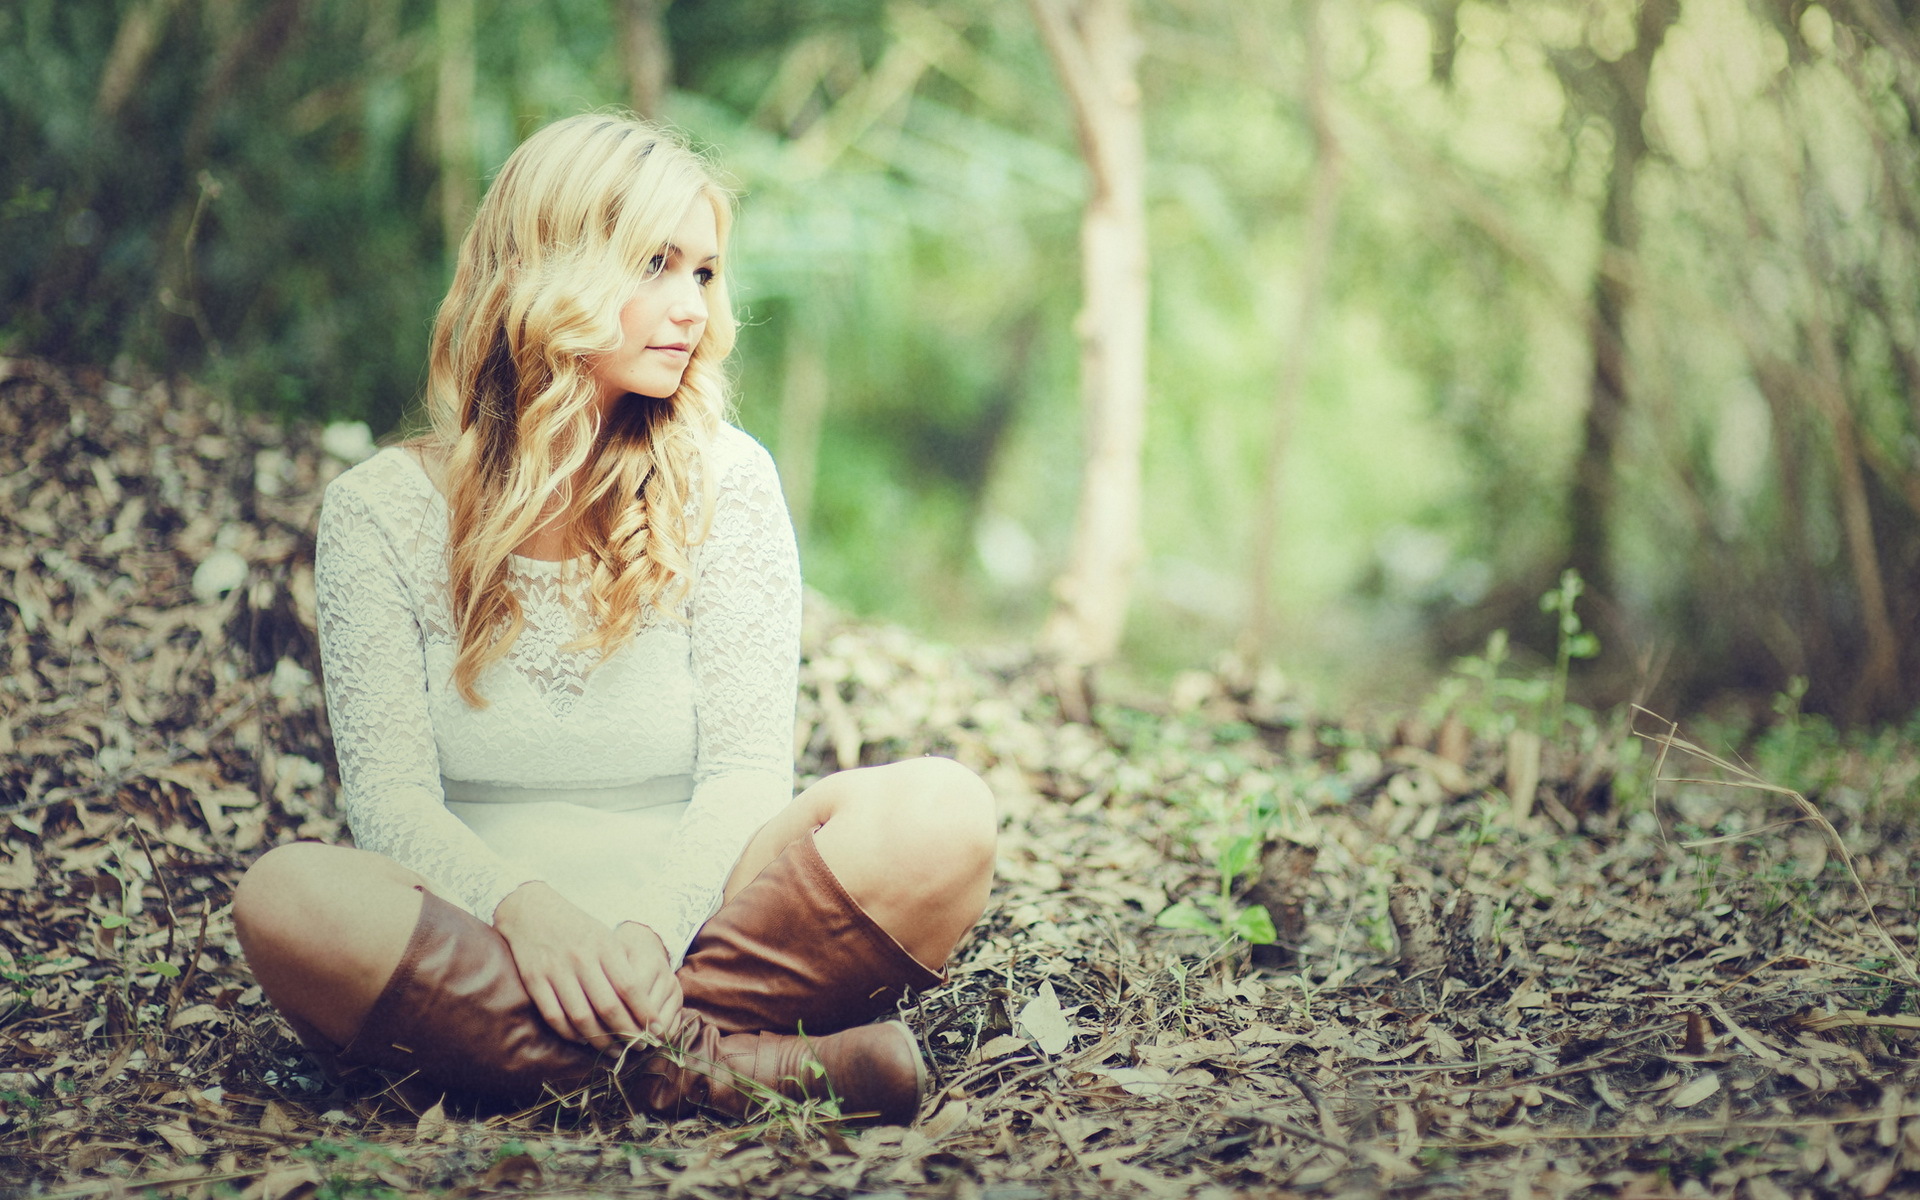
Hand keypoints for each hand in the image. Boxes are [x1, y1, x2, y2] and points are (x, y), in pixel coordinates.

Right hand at [492, 882, 682, 1048]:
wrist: (529, 909)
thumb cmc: (576, 927)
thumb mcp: (605, 937)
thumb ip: (622, 967)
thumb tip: (645, 1006)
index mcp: (604, 946)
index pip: (630, 987)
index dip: (644, 1014)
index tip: (656, 1032)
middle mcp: (581, 959)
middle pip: (608, 1007)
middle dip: (627, 1034)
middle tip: (640, 1049)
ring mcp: (555, 970)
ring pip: (581, 1017)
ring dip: (601, 1041)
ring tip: (615, 1052)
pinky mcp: (534, 981)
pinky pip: (554, 1016)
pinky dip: (570, 1034)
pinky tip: (583, 1041)